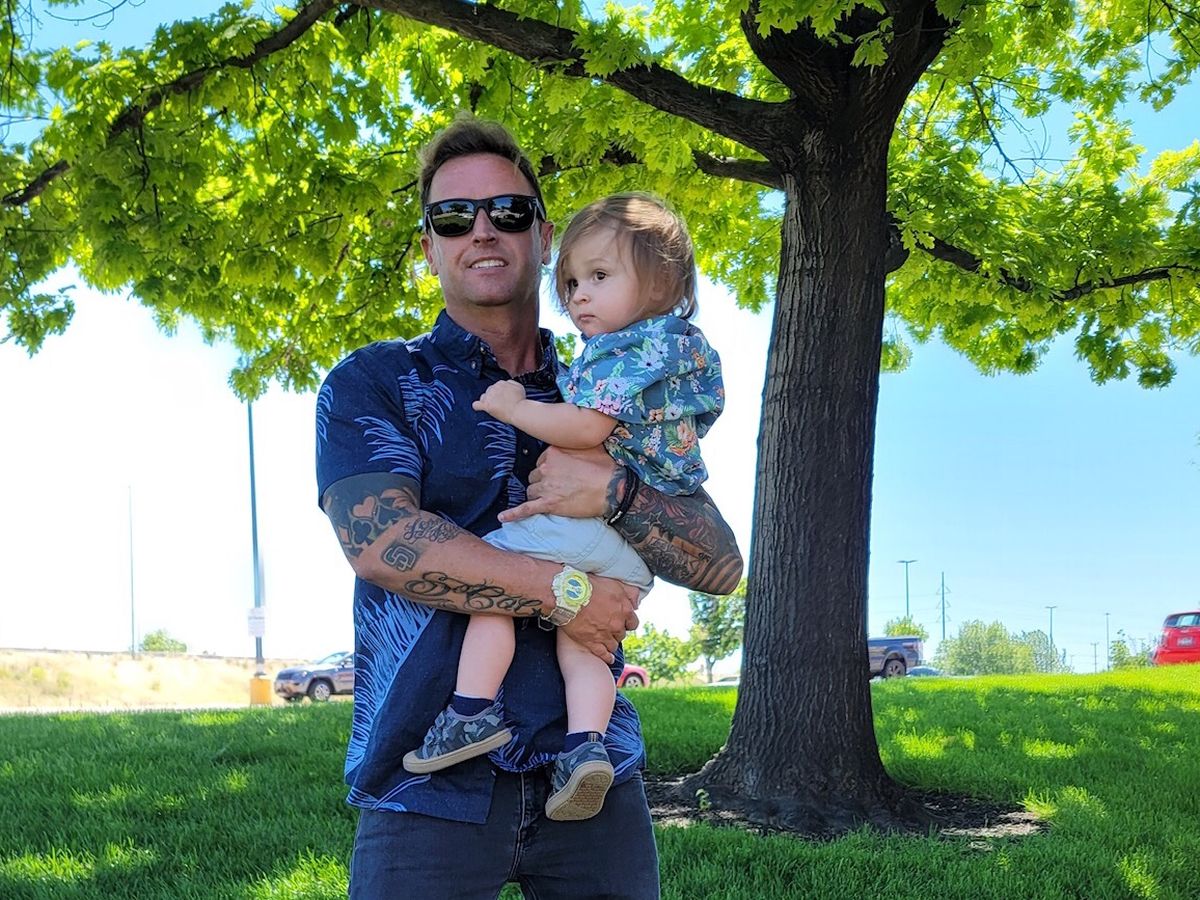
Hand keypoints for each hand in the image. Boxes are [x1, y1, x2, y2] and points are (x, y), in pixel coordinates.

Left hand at [472, 379, 525, 422]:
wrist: (520, 411)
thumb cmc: (521, 401)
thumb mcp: (519, 386)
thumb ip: (511, 383)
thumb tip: (506, 383)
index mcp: (500, 383)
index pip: (495, 387)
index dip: (499, 394)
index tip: (504, 399)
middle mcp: (493, 388)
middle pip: (489, 392)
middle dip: (493, 398)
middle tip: (501, 405)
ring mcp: (489, 397)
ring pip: (483, 398)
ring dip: (487, 402)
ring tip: (495, 408)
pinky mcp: (487, 405)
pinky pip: (476, 405)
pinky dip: (477, 406)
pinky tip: (480, 408)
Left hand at [498, 445, 615, 522]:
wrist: (613, 489)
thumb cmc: (604, 467)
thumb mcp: (589, 446)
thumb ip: (574, 444)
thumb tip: (574, 437)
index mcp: (552, 453)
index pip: (541, 462)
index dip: (549, 469)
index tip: (559, 474)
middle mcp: (545, 468)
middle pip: (534, 477)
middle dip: (543, 482)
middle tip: (558, 487)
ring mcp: (545, 487)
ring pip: (531, 491)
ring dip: (538, 495)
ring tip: (552, 498)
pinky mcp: (548, 504)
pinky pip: (526, 509)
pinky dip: (513, 514)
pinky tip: (502, 517)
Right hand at [561, 573, 639, 662]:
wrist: (568, 595)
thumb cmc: (590, 586)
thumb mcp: (615, 583)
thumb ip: (630, 593)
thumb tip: (637, 603)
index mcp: (624, 610)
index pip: (633, 623)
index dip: (627, 622)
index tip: (622, 621)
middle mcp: (617, 625)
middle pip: (622, 634)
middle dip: (617, 631)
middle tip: (609, 628)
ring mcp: (605, 635)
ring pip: (613, 645)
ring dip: (611, 643)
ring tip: (606, 641)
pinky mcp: (592, 643)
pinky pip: (603, 654)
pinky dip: (607, 657)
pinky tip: (608, 658)